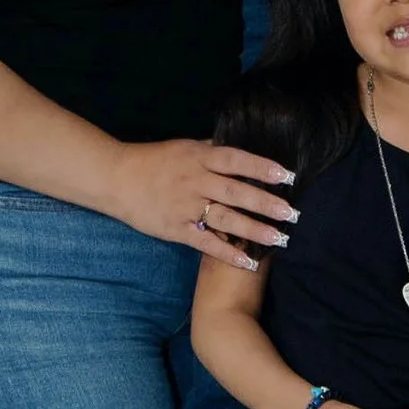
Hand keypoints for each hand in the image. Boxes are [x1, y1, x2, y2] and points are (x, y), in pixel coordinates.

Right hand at [112, 141, 294, 266]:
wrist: (116, 179)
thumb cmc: (153, 161)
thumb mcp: (184, 147)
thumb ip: (212, 150)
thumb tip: (240, 147)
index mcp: (199, 158)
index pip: (236, 160)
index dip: (261, 167)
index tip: (286, 175)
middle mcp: (195, 181)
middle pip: (236, 192)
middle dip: (265, 203)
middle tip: (291, 213)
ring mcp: (186, 206)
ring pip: (225, 219)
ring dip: (253, 230)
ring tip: (279, 238)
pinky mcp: (176, 228)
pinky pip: (206, 242)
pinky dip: (227, 253)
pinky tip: (248, 261)